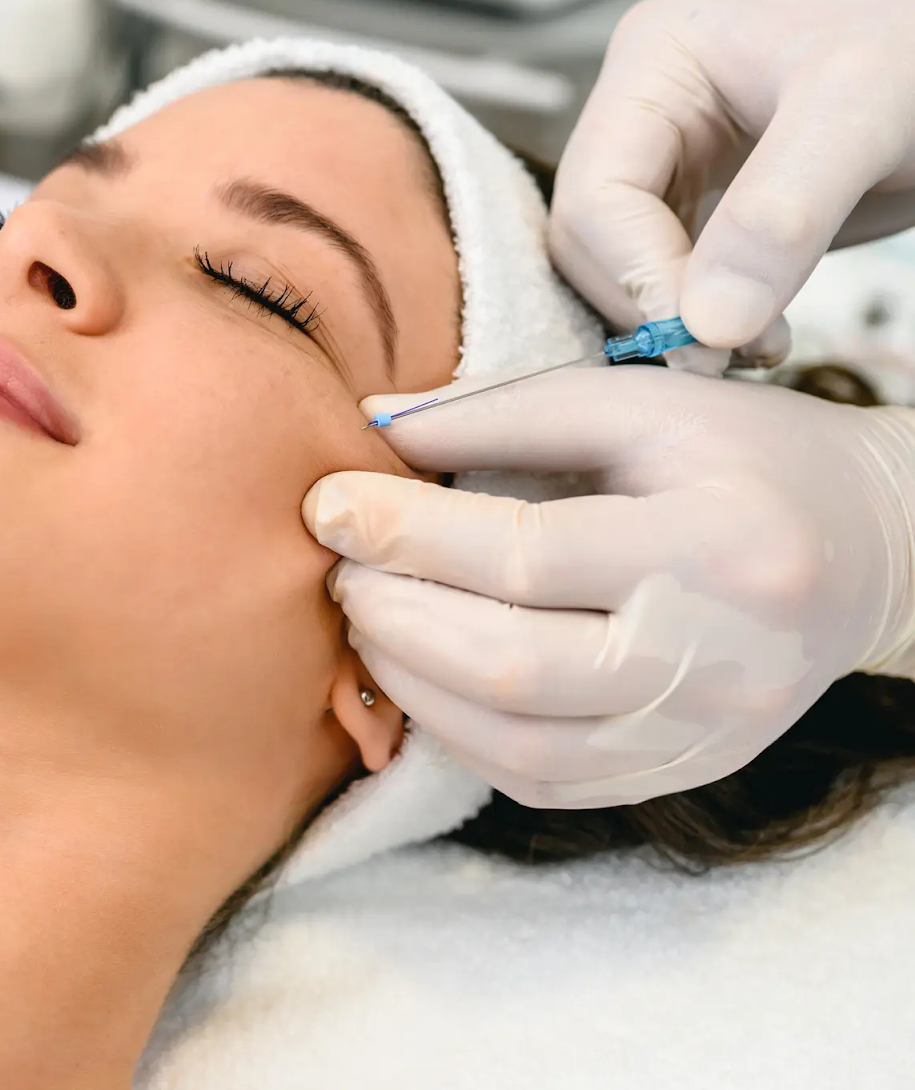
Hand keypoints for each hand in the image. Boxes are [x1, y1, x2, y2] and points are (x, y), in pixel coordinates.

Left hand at [304, 367, 914, 807]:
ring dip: (413, 684)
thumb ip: (506, 412)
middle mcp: (719, 659)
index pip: (527, 556)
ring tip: (366, 620)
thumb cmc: (747, 457)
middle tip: (337, 569)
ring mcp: (704, 736)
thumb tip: (370, 426)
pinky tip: (422, 677)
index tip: (326, 504)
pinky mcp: (683, 773)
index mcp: (716, 545)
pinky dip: (459, 734)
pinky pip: (544, 783)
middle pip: (513, 666)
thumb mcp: (642, 403)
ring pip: (519, 746)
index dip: (406, 532)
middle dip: (394, 616)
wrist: (875, 551)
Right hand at [551, 0, 914, 371]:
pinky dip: (697, 325)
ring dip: (671, 326)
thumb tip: (703, 329)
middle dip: (651, 307)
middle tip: (729, 358)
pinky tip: (755, 338)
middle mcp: (642, 115)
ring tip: (756, 347)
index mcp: (653, 61)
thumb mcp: (864, 113)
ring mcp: (668, 166)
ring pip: (615, 273)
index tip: (707, 342)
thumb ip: (780, 216)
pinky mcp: (701, 213)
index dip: (637, 276)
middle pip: (589, 242)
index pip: (594, 196)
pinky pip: (663, 284)